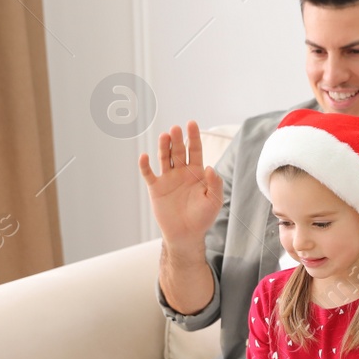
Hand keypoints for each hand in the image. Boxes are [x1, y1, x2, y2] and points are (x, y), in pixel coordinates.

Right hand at [138, 121, 222, 248]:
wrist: (186, 235)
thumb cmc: (202, 218)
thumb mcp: (213, 201)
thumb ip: (214, 184)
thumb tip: (209, 167)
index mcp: (196, 172)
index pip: (195, 150)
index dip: (193, 137)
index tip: (191, 124)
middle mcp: (181, 172)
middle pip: (178, 151)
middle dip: (177, 139)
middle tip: (176, 129)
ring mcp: (168, 179)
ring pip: (164, 158)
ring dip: (164, 147)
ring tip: (164, 136)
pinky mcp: (156, 188)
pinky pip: (149, 174)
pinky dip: (145, 165)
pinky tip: (144, 156)